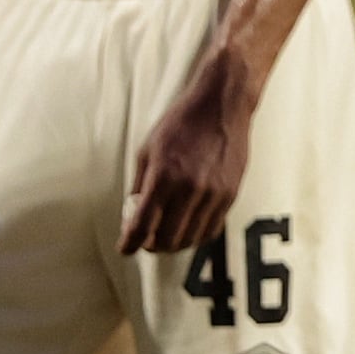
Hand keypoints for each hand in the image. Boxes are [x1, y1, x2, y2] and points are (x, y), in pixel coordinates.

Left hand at [119, 63, 251, 254]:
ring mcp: (213, 194)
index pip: (141, 225)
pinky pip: (211, 230)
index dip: (129, 243)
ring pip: (190, 239)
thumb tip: (133, 215)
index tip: (124, 248)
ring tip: (165, 236)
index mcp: (164, 176)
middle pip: (166, 239)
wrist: (221, 105)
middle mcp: (189, 189)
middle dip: (150, 246)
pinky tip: (187, 228)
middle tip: (145, 240)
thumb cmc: (181, 123)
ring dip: (173, 244)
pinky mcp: (230, 195)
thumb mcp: (148, 149)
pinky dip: (195, 236)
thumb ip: (140, 185)